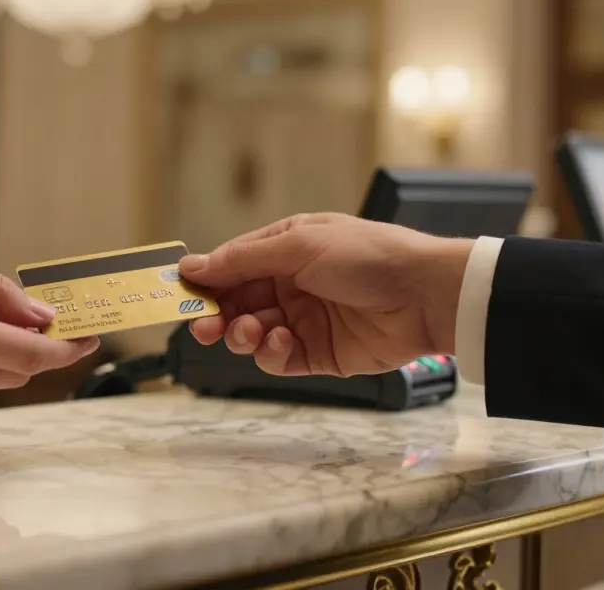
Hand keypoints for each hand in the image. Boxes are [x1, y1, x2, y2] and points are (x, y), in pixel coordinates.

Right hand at [179, 213, 472, 376]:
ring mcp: (303, 319)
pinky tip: (278, 342)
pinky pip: (277, 358)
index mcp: (285, 248)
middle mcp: (290, 284)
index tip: (178, 293)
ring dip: (240, 334)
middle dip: (215, 314)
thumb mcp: (299, 245)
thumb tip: (194, 264)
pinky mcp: (318, 353)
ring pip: (250, 333)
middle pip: (235, 302)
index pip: (231, 265)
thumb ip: (243, 259)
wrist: (425, 296)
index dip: (204, 280)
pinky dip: (269, 353)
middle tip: (202, 325)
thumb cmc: (369, 256)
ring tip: (248, 331)